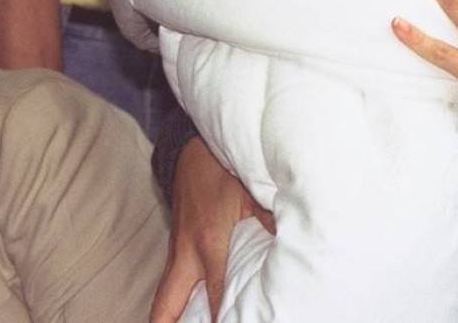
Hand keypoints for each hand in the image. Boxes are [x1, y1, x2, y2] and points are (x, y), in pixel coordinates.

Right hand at [149, 139, 273, 322]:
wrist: (190, 151)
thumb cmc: (222, 170)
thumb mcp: (250, 190)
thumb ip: (270, 216)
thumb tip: (294, 237)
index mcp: (208, 242)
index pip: (216, 291)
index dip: (221, 316)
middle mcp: (186, 252)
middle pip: (166, 304)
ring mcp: (177, 250)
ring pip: (164, 294)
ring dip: (166, 316)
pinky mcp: (176, 245)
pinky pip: (169, 281)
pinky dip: (171, 299)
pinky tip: (183, 311)